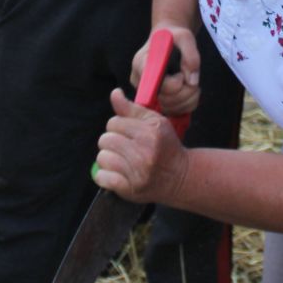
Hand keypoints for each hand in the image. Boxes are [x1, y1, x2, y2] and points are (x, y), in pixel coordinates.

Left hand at [96, 89, 189, 203]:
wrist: (180, 178)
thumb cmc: (165, 146)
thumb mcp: (154, 122)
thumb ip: (132, 108)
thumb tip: (114, 93)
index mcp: (150, 133)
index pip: (114, 122)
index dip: (118, 126)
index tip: (127, 133)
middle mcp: (144, 152)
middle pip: (105, 139)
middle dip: (112, 141)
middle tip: (124, 147)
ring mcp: (137, 172)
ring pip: (102, 157)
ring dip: (108, 158)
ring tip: (120, 160)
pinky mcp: (130, 189)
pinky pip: (102, 177)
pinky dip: (104, 175)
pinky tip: (115, 173)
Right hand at [129, 27, 201, 117]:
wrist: (168, 40)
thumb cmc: (174, 37)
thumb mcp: (185, 37)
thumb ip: (191, 55)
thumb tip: (192, 81)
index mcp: (141, 63)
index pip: (155, 84)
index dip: (174, 83)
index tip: (180, 73)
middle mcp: (140, 81)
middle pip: (164, 99)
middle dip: (185, 91)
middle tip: (191, 78)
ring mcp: (147, 93)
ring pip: (170, 108)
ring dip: (189, 98)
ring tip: (192, 83)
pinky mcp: (156, 101)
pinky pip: (174, 111)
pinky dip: (188, 105)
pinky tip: (191, 92)